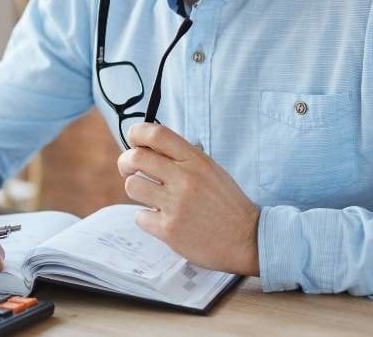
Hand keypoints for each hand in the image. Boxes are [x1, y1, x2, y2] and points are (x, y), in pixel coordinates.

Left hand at [118, 123, 260, 275]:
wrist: (247, 238)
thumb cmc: (225, 203)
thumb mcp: (210, 170)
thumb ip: (182, 158)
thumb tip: (148, 146)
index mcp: (196, 160)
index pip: (156, 134)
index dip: (137, 133)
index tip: (133, 141)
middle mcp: (185, 179)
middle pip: (136, 157)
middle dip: (125, 162)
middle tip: (128, 169)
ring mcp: (176, 205)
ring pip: (132, 186)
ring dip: (136, 190)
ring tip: (150, 196)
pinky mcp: (169, 230)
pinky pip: (140, 216)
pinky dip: (147, 218)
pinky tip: (163, 219)